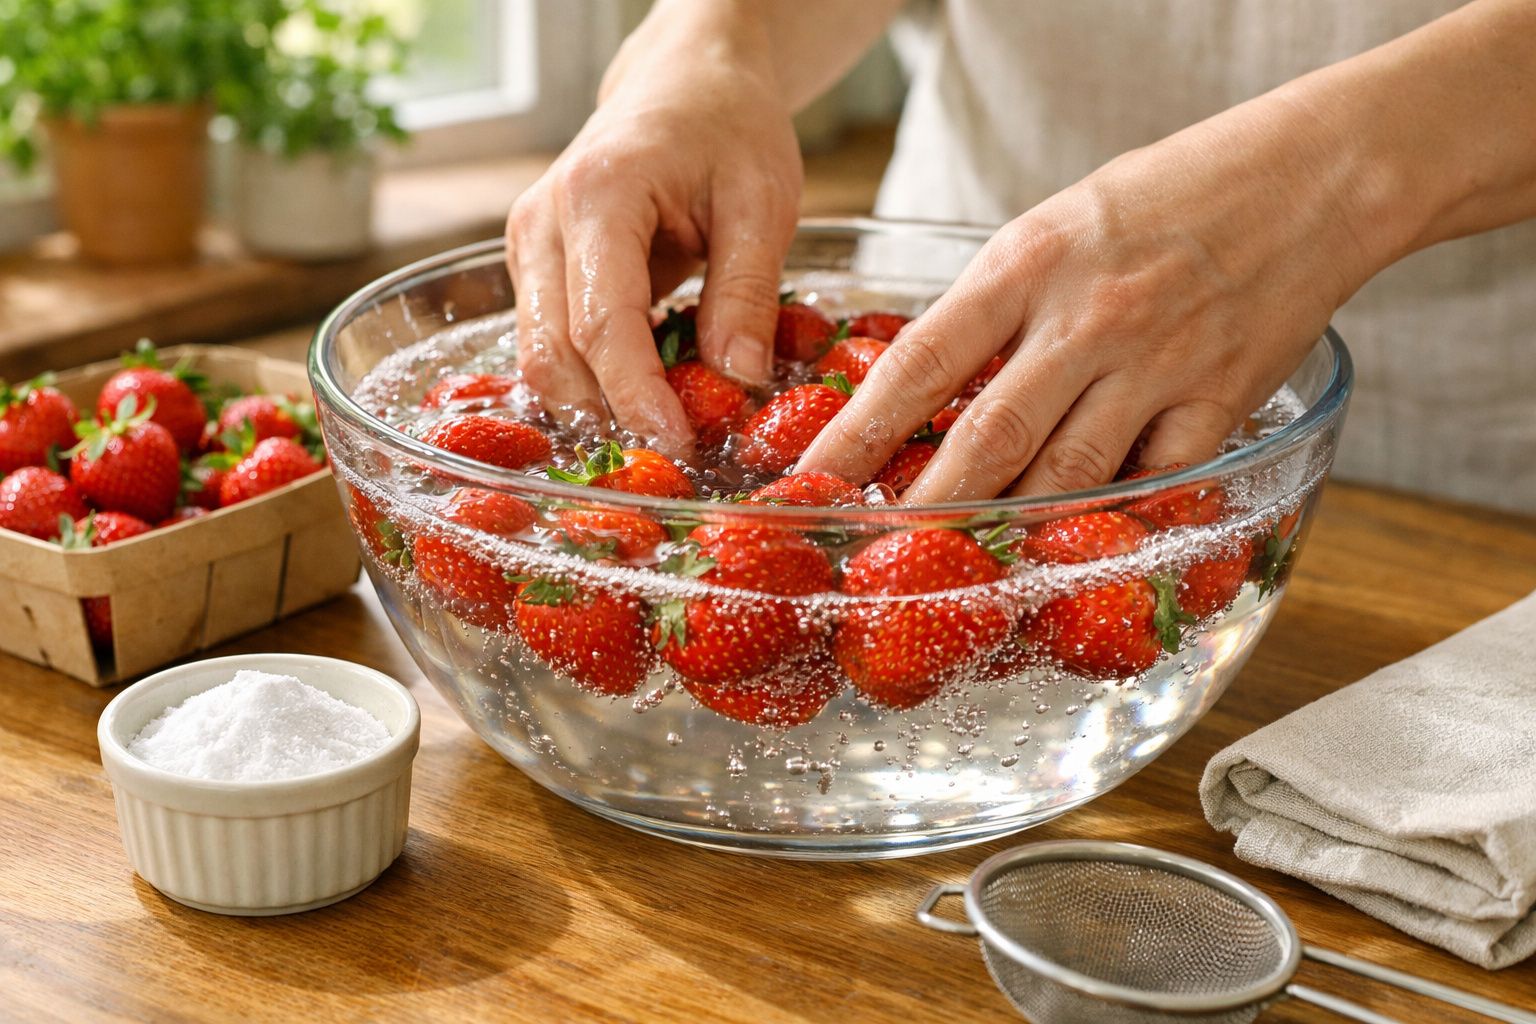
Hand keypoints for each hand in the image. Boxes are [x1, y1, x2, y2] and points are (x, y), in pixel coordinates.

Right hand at [506, 24, 800, 456]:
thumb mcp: (762, 201)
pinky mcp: (536, 268)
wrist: (685, 81)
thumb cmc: (728, 126)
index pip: (602, 325)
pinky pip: (550, 345)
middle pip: (554, 356)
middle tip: (683, 463)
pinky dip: (593, 385)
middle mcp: (542, 223)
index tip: (683, 449)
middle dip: (612, 419)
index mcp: (598, 195)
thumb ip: (747, 293)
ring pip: (541, 360)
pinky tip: (646, 404)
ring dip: (599, 410)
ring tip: (670, 436)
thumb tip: (740, 382)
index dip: (638, 399)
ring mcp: (528, 247)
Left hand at [797, 93, 1386, 501]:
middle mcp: (1086, 320)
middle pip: (987, 437)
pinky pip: (1151, 486)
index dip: (857, 434)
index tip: (810, 482)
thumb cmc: (1165, 198)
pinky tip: (1070, 556)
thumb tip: (925, 392)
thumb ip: (994, 309)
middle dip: (923, 510)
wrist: (1308, 177)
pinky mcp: (1218, 405)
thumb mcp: (1054, 228)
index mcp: (1027, 264)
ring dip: (1006, 533)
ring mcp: (1156, 367)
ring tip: (956, 578)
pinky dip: (1107, 525)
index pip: (920, 362)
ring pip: (1065, 476)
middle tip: (870, 559)